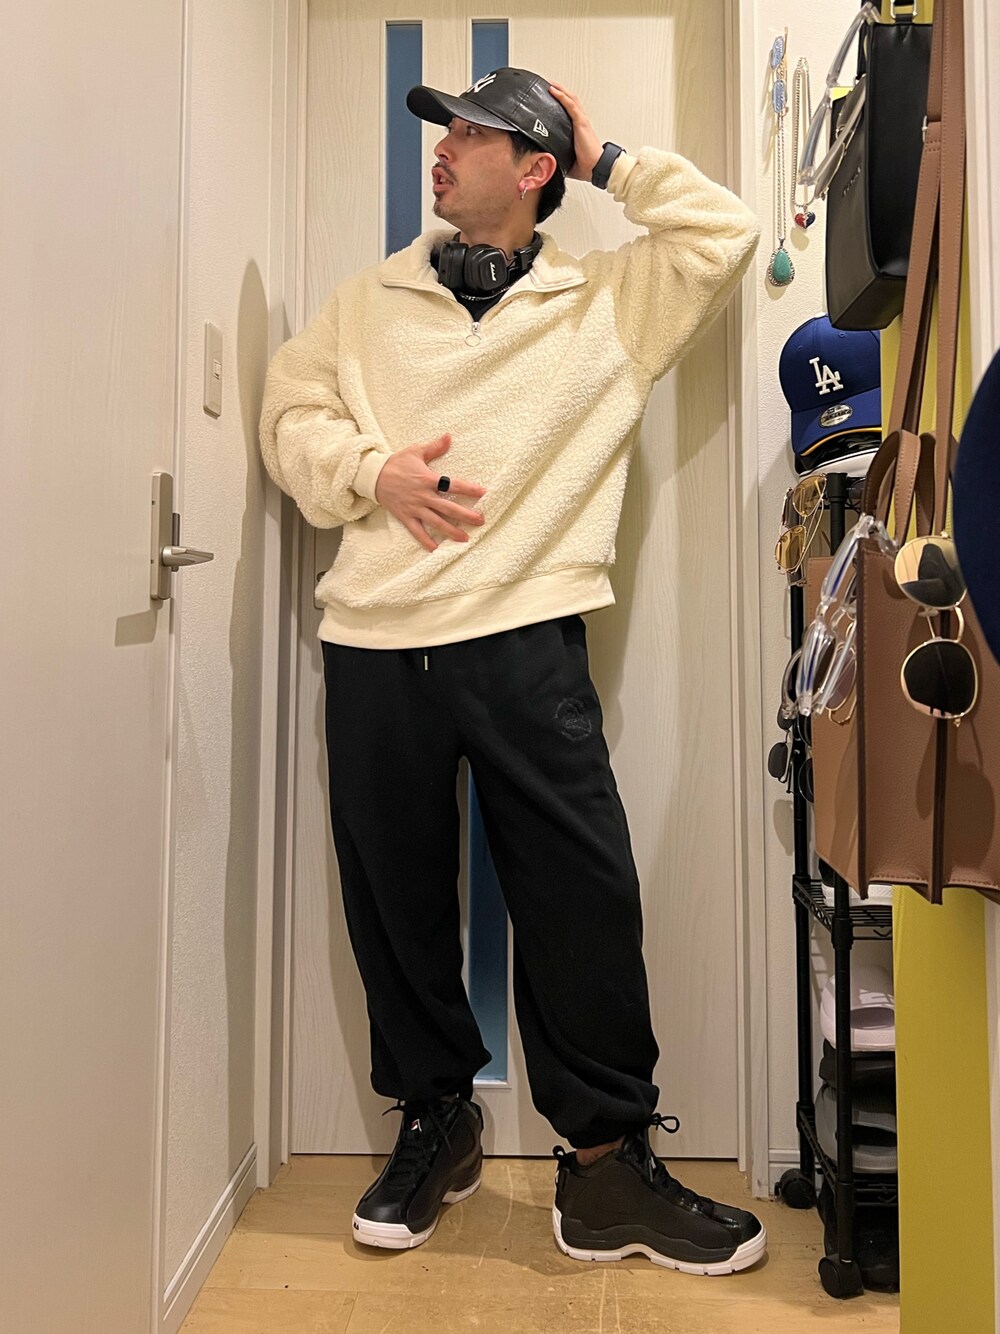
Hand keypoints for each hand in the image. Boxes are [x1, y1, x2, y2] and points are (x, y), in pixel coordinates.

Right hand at [374, 433, 485, 552]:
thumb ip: (435, 447)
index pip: (452, 485)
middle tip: (481, 521)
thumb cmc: (397, 463)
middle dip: (466, 515)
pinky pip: (417, 531)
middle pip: (448, 508)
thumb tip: (449, 436)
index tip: (483, 493)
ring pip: (436, 522)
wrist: (374, 476)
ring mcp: (415, 508)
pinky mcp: (406, 516)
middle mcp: (423, 496)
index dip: (469, 489)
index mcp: (428, 479)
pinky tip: (436, 550)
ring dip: (451, 531)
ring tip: (465, 538)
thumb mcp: (416, 452)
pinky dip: (426, 541)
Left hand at [548, 83, 603, 180]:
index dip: (562, 101)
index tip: (551, 97)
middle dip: (560, 91)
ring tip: (550, 84)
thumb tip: (545, 159)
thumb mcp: (566, 158)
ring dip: (560, 90)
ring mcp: (581, 121)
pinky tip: (554, 91)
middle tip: (549, 86)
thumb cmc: (586, 165)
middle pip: (570, 100)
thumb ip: (557, 155)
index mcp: (578, 129)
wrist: (596, 167)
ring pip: (571, 99)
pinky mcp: (581, 122)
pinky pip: (570, 105)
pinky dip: (562, 96)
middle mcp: (581, 122)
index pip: (569, 110)